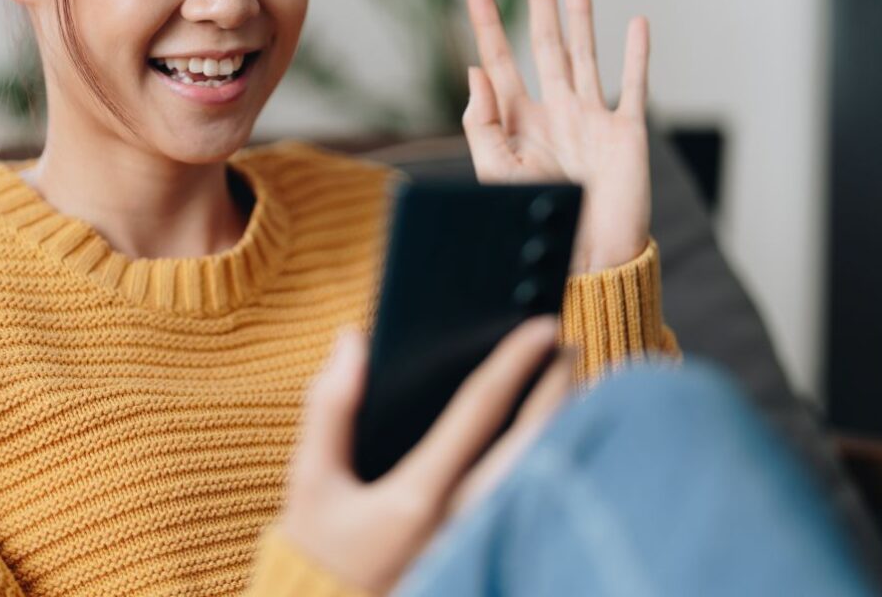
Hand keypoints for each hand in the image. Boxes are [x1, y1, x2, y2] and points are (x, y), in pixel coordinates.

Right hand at [277, 320, 574, 594]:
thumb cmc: (318, 553)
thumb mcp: (311, 479)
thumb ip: (330, 406)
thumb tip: (351, 339)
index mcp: (420, 496)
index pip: (481, 411)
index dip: (515, 361)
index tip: (541, 326)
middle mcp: (463, 520)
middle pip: (532, 442)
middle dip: (558, 390)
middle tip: (569, 348)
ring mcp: (482, 543)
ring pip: (540, 474)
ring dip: (560, 426)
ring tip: (570, 388)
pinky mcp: (486, 555)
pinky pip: (532, 501)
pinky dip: (548, 464)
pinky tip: (550, 443)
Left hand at [462, 0, 651, 272]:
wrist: (588, 259)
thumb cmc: (539, 224)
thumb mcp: (497, 173)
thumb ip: (482, 124)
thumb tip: (475, 71)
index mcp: (518, 122)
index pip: (497, 60)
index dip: (484, 23)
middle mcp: (555, 111)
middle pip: (544, 42)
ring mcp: (591, 118)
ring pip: (585, 50)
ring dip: (581, 11)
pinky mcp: (626, 131)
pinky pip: (633, 84)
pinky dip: (636, 54)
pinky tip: (636, 22)